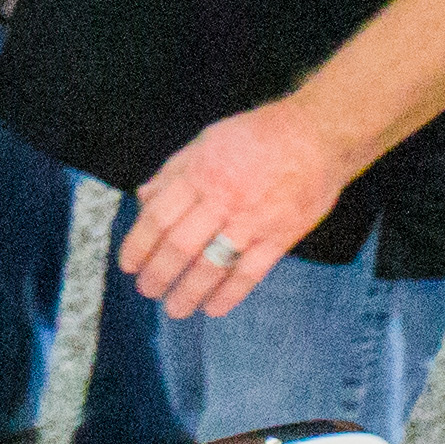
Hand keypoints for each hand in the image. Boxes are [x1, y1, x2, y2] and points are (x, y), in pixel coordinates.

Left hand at [119, 101, 350, 313]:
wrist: (316, 135)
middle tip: (148, 290)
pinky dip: (229, 294)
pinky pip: (250, 273)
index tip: (128, 265)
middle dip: (159, 274)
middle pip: (180, 246)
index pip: (158, 217)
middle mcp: (222, 199)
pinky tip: (214, 307)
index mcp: (200, 173)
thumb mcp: (207, 141)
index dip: (139, 245)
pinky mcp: (280, 236)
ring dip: (188, 292)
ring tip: (175, 308)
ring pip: (212, 265)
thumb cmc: (258, 135)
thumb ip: (174, 171)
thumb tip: (143, 198)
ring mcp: (252, 220)